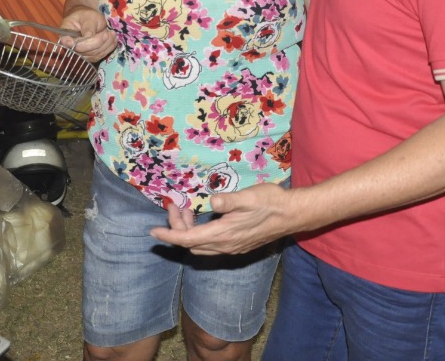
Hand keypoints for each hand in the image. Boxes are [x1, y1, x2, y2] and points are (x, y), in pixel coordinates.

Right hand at [59, 6, 115, 61]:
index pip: (71, 44)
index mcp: (65, 36)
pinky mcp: (89, 57)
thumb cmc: (85, 16)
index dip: (79, 44)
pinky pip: (100, 56)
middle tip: (109, 32)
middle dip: (99, 41)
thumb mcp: (88, 16)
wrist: (87, 19)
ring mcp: (80, 55)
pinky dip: (108, 48)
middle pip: (85, 51)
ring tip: (112, 33)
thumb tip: (89, 36)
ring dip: (106, 44)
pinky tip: (113, 39)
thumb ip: (88, 26)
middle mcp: (70, 49)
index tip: (89, 35)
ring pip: (94, 55)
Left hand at [150, 183, 294, 255]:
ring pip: (200, 246)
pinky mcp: (238, 245)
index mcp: (224, 234)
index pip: (188, 239)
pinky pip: (211, 246)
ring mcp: (232, 248)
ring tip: (188, 211)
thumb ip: (228, 200)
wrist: (292, 215)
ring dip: (188, 232)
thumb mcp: (248, 196)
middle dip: (177, 227)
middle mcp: (225, 245)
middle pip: (191, 243)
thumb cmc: (271, 202)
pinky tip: (205, 219)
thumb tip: (211, 202)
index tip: (152, 231)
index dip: (168, 236)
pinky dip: (200, 234)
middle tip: (176, 206)